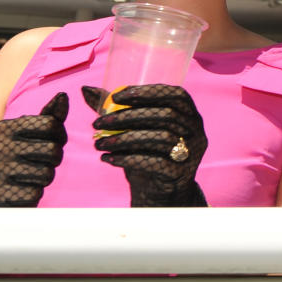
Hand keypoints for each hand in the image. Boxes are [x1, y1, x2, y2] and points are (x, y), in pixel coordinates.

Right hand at [0, 92, 67, 206]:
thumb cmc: (11, 159)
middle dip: (54, 159)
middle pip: (52, 150)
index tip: (55, 141)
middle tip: (45, 161)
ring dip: (44, 178)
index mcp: (1, 129)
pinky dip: (34, 194)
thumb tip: (63, 95)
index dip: (60, 134)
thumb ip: (46, 117)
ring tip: (31, 176)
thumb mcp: (24, 135)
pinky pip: (35, 194)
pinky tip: (22, 191)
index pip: (50, 124)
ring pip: (46, 174)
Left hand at [82, 84, 207, 206]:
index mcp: (188, 113)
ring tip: (99, 143)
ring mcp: (191, 153)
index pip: (176, 94)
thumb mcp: (133, 129)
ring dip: (124, 139)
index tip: (116, 97)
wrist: (157, 192)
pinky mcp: (181, 174)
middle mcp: (195, 130)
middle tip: (98, 122)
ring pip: (161, 138)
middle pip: (167, 115)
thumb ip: (115, 109)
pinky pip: (156, 163)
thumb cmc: (146, 153)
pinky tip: (108, 159)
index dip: (148, 92)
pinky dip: (129, 159)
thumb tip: (86, 90)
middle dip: (128, 116)